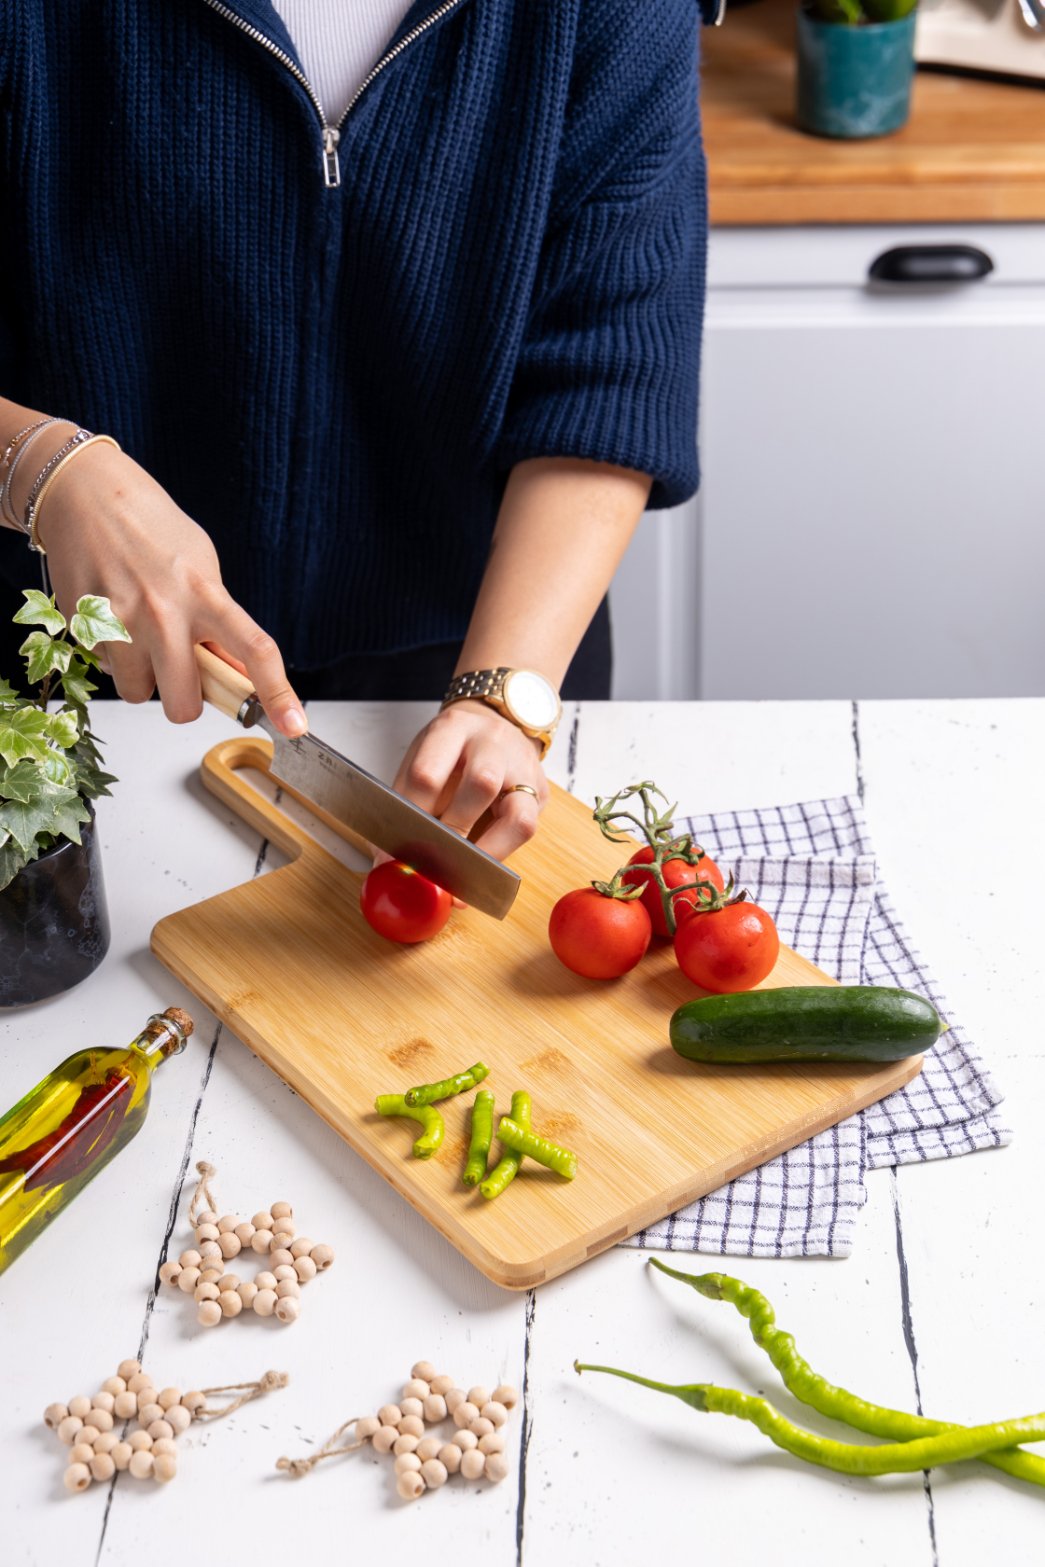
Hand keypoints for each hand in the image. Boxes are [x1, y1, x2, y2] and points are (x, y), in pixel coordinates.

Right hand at [34, 440, 305, 735]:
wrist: (86, 495)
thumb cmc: (152, 530)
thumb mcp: (202, 567)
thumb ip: (221, 622)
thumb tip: (241, 675)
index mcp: (206, 594)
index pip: (254, 651)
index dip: (278, 695)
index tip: (295, 726)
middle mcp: (163, 614)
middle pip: (184, 705)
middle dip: (185, 700)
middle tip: (183, 672)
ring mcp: (120, 624)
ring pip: (139, 694)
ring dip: (144, 678)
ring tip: (142, 637)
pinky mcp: (84, 628)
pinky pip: (106, 671)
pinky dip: (113, 657)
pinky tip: (114, 619)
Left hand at [392, 699, 548, 863]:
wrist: (493, 726)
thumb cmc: (451, 750)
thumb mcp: (422, 759)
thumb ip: (407, 802)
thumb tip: (388, 862)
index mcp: (453, 728)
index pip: (429, 774)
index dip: (412, 819)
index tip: (398, 851)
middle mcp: (493, 742)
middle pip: (481, 785)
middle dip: (453, 833)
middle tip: (432, 863)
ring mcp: (524, 767)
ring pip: (517, 816)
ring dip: (485, 851)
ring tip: (461, 874)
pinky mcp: (540, 791)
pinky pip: (527, 830)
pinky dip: (502, 853)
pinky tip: (482, 865)